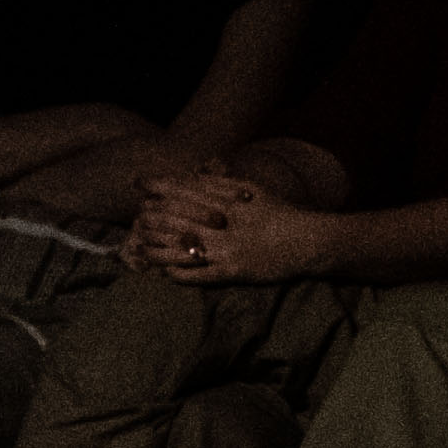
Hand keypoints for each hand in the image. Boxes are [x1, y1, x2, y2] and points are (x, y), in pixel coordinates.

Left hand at [145, 174, 331, 283]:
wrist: (311, 242)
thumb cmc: (281, 213)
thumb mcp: (254, 189)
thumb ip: (222, 182)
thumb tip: (193, 172)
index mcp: (228, 202)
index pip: (184, 190)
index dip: (158, 186)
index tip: (138, 183)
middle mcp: (224, 225)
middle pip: (176, 218)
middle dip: (151, 217)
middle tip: (136, 218)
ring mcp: (228, 250)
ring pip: (181, 248)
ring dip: (158, 248)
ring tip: (141, 247)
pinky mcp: (235, 272)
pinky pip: (200, 275)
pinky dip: (180, 273)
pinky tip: (166, 272)